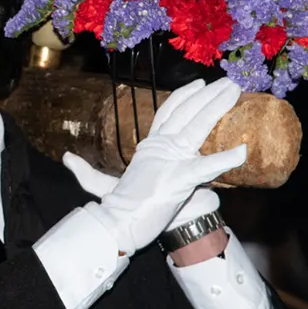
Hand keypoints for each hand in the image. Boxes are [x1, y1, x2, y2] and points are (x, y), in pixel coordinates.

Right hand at [85, 78, 246, 254]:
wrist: (114, 226)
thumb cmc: (113, 208)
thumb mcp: (102, 185)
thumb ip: (86, 172)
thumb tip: (66, 158)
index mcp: (147, 148)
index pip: (167, 113)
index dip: (183, 96)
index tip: (200, 85)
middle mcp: (158, 148)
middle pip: (186, 113)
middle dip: (209, 95)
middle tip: (230, 82)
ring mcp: (168, 161)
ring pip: (197, 127)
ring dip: (217, 107)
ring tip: (235, 92)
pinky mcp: (177, 179)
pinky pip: (206, 167)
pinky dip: (224, 160)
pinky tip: (242, 152)